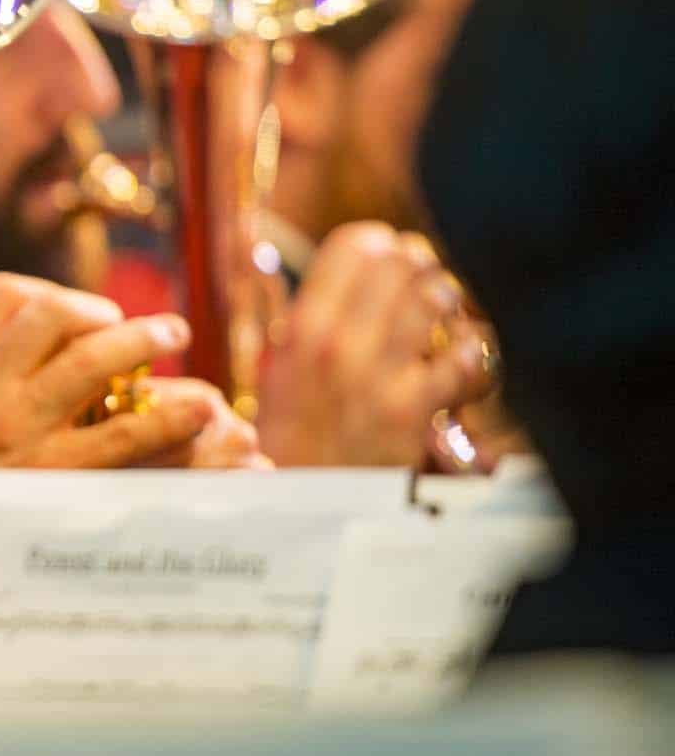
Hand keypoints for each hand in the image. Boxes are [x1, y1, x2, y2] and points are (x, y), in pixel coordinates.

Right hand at [0, 272, 226, 466]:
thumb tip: (51, 340)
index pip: (2, 297)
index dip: (52, 293)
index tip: (82, 316)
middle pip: (50, 314)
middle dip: (102, 310)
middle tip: (136, 325)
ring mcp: (19, 430)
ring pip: (89, 359)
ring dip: (142, 338)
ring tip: (174, 335)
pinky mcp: (57, 474)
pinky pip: (123, 435)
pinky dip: (168, 417)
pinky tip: (198, 410)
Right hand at [258, 222, 494, 465]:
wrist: (303, 511)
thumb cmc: (294, 442)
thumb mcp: (281, 375)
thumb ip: (307, 327)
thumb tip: (343, 279)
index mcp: (300, 330)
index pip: (354, 244)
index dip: (382, 245)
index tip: (388, 262)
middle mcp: (335, 344)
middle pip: (401, 260)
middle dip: (421, 270)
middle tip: (423, 290)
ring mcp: (375, 375)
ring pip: (435, 296)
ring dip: (449, 305)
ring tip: (444, 322)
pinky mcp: (413, 410)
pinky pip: (467, 358)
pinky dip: (475, 359)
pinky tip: (463, 371)